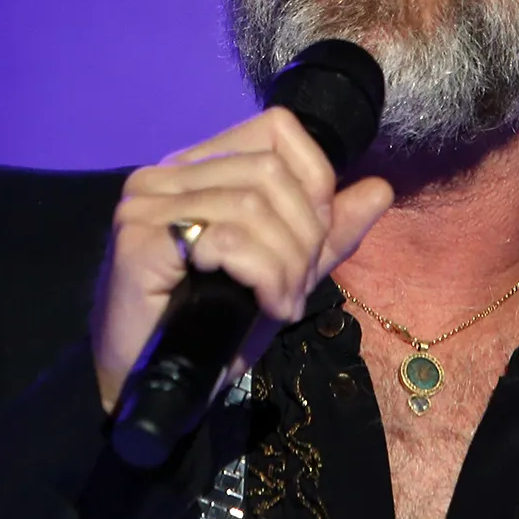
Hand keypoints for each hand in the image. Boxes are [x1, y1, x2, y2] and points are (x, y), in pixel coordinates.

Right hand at [90, 107, 393, 413]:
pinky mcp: (138, 239)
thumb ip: (328, 231)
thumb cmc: (211, 328)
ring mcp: (147, 203)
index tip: (313, 242)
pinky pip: (227, 239)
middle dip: (303, 236)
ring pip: (253, 205)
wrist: (149, 388)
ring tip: (280, 304)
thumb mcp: (282, 272)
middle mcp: (167, 173)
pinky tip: (263, 305)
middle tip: (295, 290)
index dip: (313, 181)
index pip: (277, 130)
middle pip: (271, 171)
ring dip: (286, 264)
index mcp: (199, 167)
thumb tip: (380, 188)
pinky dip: (262, 275)